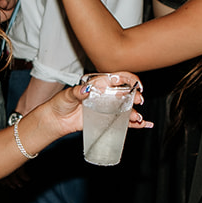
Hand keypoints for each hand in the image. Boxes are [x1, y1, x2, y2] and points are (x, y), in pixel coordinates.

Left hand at [36, 73, 150, 138]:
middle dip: (135, 96)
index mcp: (99, 84)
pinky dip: (134, 123)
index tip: (136, 85)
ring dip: (135, 112)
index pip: (118, 78)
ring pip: (126, 108)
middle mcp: (106, 94)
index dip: (129, 79)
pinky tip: (144, 124)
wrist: (56, 120)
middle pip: (125, 93)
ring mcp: (107, 107)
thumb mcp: (68, 95)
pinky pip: (123, 121)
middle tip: (139, 101)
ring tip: (138, 118)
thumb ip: (77, 92)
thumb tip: (86, 89)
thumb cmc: (61, 103)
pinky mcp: (106, 119)